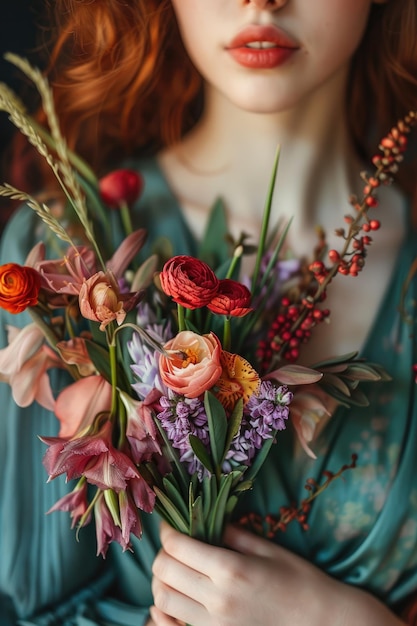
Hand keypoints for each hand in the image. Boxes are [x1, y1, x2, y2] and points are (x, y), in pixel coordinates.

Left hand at [150, 522, 403, 625]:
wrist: (322, 622)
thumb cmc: (299, 581)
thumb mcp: (267, 549)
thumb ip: (231, 534)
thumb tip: (205, 521)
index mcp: (230, 569)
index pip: (178, 546)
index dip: (169, 530)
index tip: (171, 523)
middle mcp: (217, 598)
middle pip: (164, 571)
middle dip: (162, 552)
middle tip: (173, 544)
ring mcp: (214, 624)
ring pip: (162, 600)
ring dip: (161, 580)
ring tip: (174, 569)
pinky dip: (165, 612)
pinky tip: (175, 599)